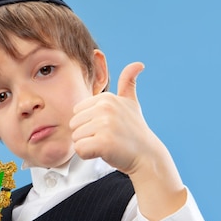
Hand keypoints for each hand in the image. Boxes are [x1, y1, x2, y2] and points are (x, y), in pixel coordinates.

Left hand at [71, 62, 185, 220]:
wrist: (147, 155)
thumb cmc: (134, 131)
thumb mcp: (131, 103)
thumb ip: (128, 83)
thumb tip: (138, 64)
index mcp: (106, 98)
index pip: (77, 112)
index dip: (88, 123)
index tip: (106, 127)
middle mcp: (105, 108)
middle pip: (74, 125)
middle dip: (86, 135)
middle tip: (106, 137)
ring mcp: (105, 125)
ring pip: (76, 138)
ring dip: (88, 145)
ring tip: (106, 145)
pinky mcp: (103, 142)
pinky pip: (79, 149)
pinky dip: (88, 155)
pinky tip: (103, 152)